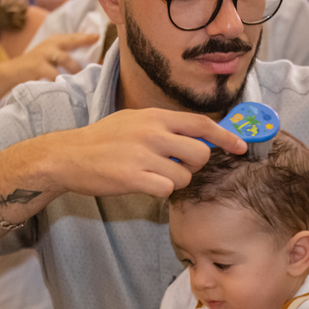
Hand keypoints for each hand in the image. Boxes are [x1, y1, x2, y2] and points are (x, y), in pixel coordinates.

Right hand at [18, 32, 99, 81]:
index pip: (73, 37)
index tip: (98, 36)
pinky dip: (62, 80)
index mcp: (54, 41)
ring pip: (65, 59)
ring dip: (75, 68)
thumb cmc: (36, 66)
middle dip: (83, 43)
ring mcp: (43, 54)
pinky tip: (69, 86)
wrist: (12, 73)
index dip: (85, 37)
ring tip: (83, 76)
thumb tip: (90, 63)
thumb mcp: (50, 56)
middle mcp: (50, 45)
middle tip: (96, 54)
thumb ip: (66, 55)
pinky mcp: (37, 66)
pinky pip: (54, 74)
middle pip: (70, 42)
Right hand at [39, 107, 247, 199]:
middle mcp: (151, 132)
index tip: (241, 146)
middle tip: (177, 167)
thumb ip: (165, 126)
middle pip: (200, 153)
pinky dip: (159, 192)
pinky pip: (166, 190)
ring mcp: (142, 154)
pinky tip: (143, 185)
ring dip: (174, 182)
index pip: (201, 123)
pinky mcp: (132, 177)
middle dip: (195, 166)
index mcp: (154, 116)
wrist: (66, 156)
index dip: (226, 136)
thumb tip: (199, 134)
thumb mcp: (135, 121)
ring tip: (153, 176)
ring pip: (184, 176)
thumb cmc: (103, 141)